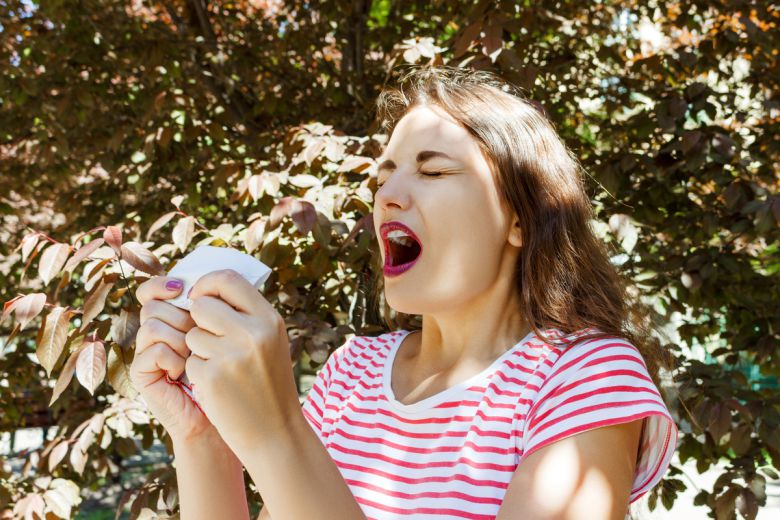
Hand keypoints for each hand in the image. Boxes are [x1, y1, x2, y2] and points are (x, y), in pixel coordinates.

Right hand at [130, 276, 218, 443]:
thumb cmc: (233, 373)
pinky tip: (184, 371)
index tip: (182, 287)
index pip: (155, 288)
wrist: (225, 416)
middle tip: (203, 336)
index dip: (162, 283)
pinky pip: (153, 349)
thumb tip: (212, 278)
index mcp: (174, 318)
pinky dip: (173, 358)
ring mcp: (146, 352)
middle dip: (183, 316)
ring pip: (153, 324)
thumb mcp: (231, 333)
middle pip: (154, 304)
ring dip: (181, 338)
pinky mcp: (141, 373)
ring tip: (197, 357)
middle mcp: (156, 332)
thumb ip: (220, 306)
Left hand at [183, 269, 299, 457]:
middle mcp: (252, 333)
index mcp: (269, 319)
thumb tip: (207, 289)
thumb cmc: (269, 383)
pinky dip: (197, 373)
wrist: (275, 432)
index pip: (228, 279)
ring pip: (191, 334)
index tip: (200, 296)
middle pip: (202, 306)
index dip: (207, 284)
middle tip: (211, 340)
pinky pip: (189, 361)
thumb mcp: (271, 341)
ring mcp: (231, 355)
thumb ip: (247, 315)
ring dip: (198, 350)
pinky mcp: (211, 378)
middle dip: (198, 321)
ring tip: (222, 368)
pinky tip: (217, 387)